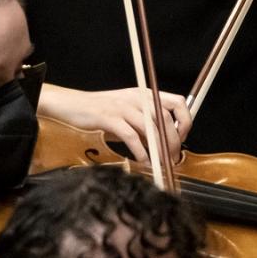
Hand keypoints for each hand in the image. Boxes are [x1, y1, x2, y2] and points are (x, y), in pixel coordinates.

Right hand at [37, 85, 191, 167]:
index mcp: (144, 94)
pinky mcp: (109, 117)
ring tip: (160, 162)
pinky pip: (131, 136)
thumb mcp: (127, 113)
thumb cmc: (100, 112)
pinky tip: (143, 160)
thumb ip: (146, 124)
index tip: (183, 137)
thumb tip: (166, 143)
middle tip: (173, 158)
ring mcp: (122, 107)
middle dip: (174, 142)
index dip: (185, 120)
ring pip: (151, 129)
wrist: (71, 105)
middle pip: (166, 119)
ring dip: (160, 149)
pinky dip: (140, 151)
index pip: (177, 102)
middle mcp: (136, 98)